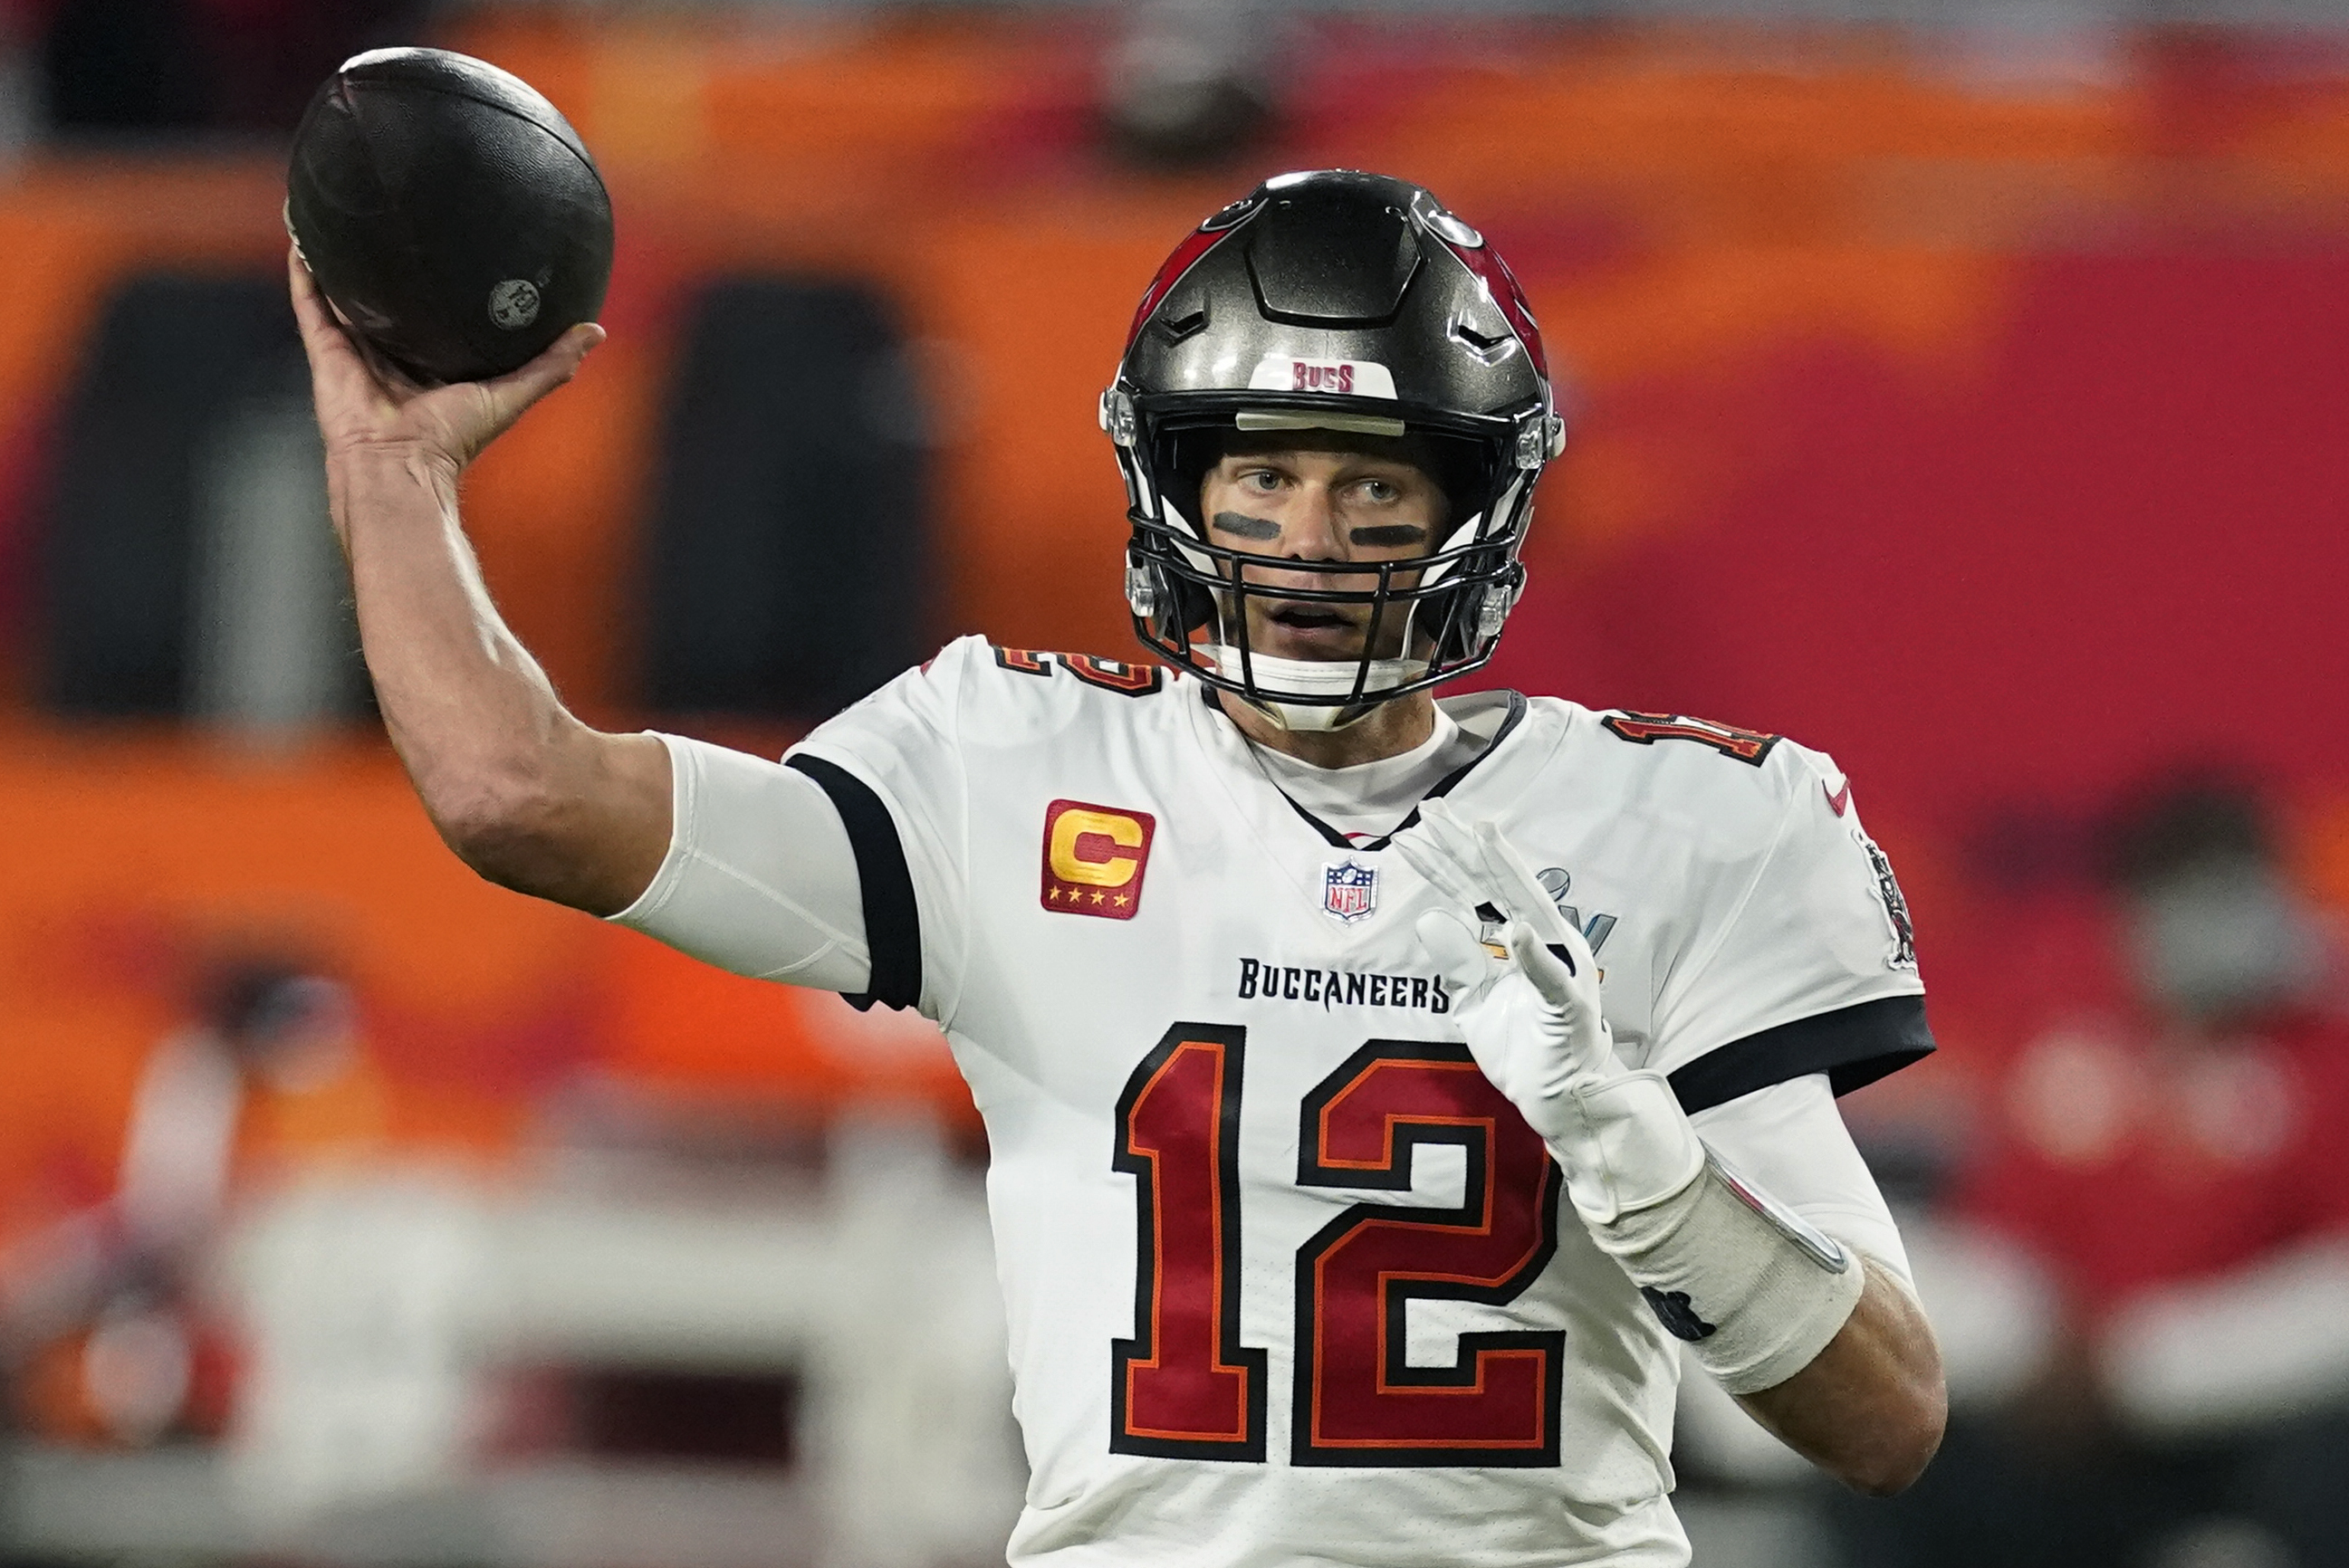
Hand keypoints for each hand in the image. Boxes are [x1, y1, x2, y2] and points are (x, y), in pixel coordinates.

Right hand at [288, 246, 603, 475]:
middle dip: (387, 267)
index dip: (441, 287)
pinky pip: (311, 303)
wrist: (399, 464)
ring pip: (345, 296)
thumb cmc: (453, 439)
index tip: (453, 246)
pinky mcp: (325, 351)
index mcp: (431, 364)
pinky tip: (303, 237)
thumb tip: (595, 331)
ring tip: (341, 216)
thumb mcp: (512, 394)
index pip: (436, 317)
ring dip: (339, 260)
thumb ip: (551, 365)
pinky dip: (304, 272)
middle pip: (388, 302)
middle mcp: (392, 354)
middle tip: (393, 219)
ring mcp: (356, 351)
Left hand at [1397, 800, 1700, 1221]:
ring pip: (1529, 912)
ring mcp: (1560, 973)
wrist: (1566, 1102)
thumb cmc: (1526, 1050)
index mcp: (1521, 942)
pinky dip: (1533, 955)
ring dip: (1504, 874)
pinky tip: (1514, 928)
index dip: (1444, 863)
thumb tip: (1431, 919)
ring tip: (1481, 836)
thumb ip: (1458, 962)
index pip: (1476, 894)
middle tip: (1432, 810)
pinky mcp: (1569, 1009)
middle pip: (1498, 887)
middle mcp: (1545, 944)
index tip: (1415, 831)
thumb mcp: (1475, 1004)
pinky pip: (1551, 979)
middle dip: (1464, 848)